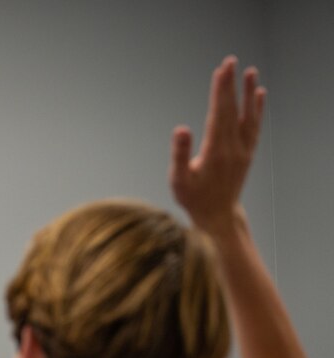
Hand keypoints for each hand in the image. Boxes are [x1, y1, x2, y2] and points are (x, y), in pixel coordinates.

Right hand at [169, 56, 264, 232]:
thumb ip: (180, 154)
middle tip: (230, 61)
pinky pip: (255, 126)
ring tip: (250, 71)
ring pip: (249, 115)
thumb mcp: (178, 180)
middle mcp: (234, 147)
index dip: (220, 91)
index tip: (221, 71)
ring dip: (249, 92)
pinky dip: (257, 109)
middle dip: (230, 85)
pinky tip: (259, 95)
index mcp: (216, 150)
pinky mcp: (247, 153)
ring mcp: (244, 149)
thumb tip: (181, 129)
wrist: (218, 216)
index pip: (219, 113)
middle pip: (232, 109)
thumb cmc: (193, 199)